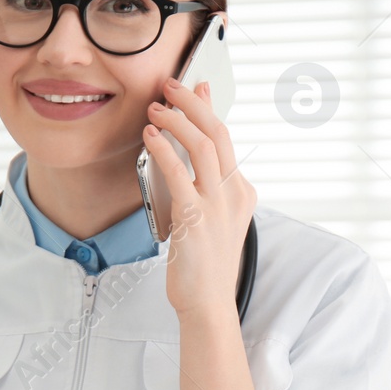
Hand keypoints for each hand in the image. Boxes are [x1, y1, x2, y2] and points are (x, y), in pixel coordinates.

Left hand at [142, 77, 257, 318]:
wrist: (207, 304)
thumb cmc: (202, 264)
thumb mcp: (209, 217)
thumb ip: (202, 185)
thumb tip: (186, 156)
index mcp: (241, 192)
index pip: (225, 137)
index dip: (207, 107)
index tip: (193, 85)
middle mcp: (235, 194)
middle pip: (218, 133)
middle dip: (192, 102)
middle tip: (169, 85)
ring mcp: (218, 206)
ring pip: (203, 146)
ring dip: (177, 121)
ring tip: (154, 110)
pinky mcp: (196, 219)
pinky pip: (180, 175)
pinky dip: (164, 150)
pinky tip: (150, 137)